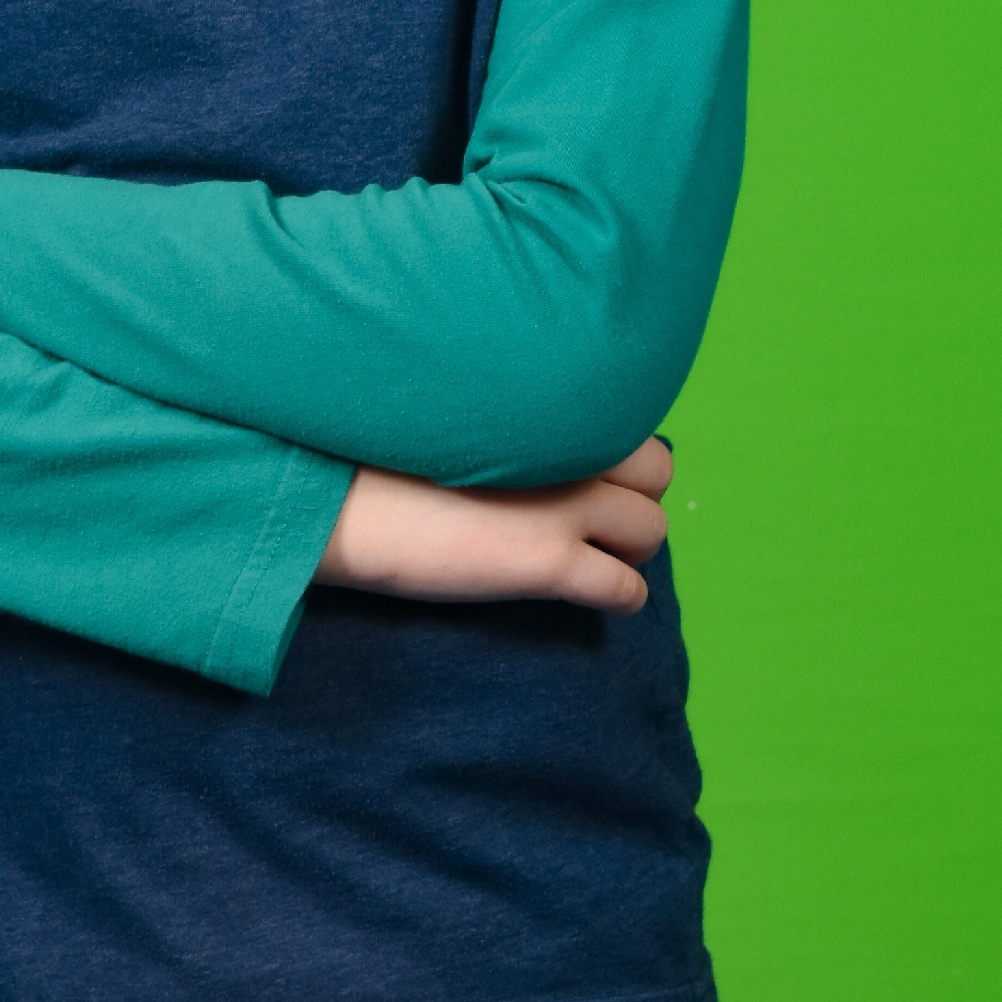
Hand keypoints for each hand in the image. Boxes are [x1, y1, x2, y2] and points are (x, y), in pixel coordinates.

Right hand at [316, 438, 672, 612]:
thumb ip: (507, 417)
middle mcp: (569, 447)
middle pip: (658, 472)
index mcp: (545, 404)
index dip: (614, 454)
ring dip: (631, 547)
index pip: (629, 420)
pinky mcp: (549, 562)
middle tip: (598, 516)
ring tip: (595, 557)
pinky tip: (593, 597)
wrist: (342, 499)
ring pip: (651, 531)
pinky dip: (619, 597)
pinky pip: (626, 589)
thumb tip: (528, 435)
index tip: (588, 472)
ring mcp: (565, 506)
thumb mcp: (452, 411)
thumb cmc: (374, 451)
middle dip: (637, 495)